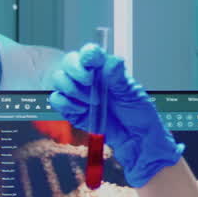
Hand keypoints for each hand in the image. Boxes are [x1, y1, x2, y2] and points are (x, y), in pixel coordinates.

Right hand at [49, 44, 181, 186]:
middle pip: (69, 63)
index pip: (90, 53)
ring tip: (91, 102)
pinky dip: (66, 105)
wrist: (136, 142)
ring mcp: (79, 95)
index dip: (87, 54)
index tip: (91, 61)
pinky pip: (57, 101)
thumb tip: (110, 62)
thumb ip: (119, 78)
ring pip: (59, 80)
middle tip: (90, 83)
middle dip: (76, 71)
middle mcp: (90, 79)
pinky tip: (82, 111)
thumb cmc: (140, 116)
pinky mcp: (72, 111)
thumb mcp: (133, 95)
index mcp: (106, 71)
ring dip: (73, 90)